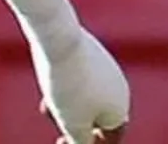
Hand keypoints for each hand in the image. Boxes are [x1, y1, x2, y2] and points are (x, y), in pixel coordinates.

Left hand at [31, 28, 129, 143]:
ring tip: (47, 102)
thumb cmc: (66, 83)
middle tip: (52, 120)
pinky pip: (78, 75)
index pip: (111, 135)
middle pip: (96, 115)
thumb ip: (81, 141)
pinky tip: (49, 78)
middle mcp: (118, 85)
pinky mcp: (88, 49)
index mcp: (121, 107)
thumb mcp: (71, 122)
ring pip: (84, 94)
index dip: (90, 142)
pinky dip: (64, 83)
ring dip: (66, 103)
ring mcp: (105, 65)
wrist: (58, 35)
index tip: (61, 141)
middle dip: (74, 121)